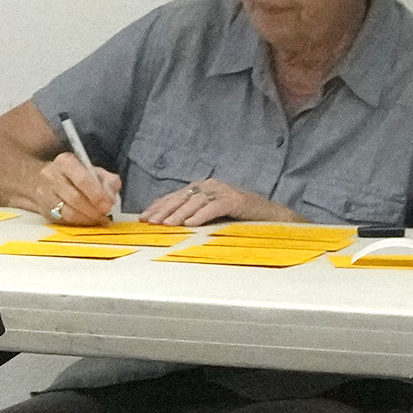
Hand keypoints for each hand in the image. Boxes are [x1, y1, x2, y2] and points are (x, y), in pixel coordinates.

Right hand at [31, 152, 120, 224]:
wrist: (48, 180)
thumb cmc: (76, 175)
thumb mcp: (96, 171)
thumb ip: (108, 182)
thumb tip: (110, 199)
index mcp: (66, 162)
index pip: (82, 180)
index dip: (97, 195)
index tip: (108, 205)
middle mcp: (51, 175)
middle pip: (75, 198)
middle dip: (94, 210)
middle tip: (105, 215)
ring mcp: (44, 193)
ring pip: (68, 212)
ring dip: (87, 219)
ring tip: (99, 219)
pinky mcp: (42, 208)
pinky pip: (63, 220)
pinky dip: (79, 223)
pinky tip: (87, 220)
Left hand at [138, 177, 291, 226]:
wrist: (269, 216)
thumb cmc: (236, 218)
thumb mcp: (209, 215)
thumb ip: (191, 215)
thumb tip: (165, 226)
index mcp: (200, 188)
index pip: (173, 197)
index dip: (157, 207)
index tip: (143, 219)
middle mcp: (209, 186)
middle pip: (180, 198)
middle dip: (163, 210)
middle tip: (150, 222)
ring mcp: (222, 191)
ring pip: (195, 202)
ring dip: (179, 214)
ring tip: (167, 225)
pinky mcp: (235, 200)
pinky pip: (214, 207)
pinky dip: (201, 215)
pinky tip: (190, 224)